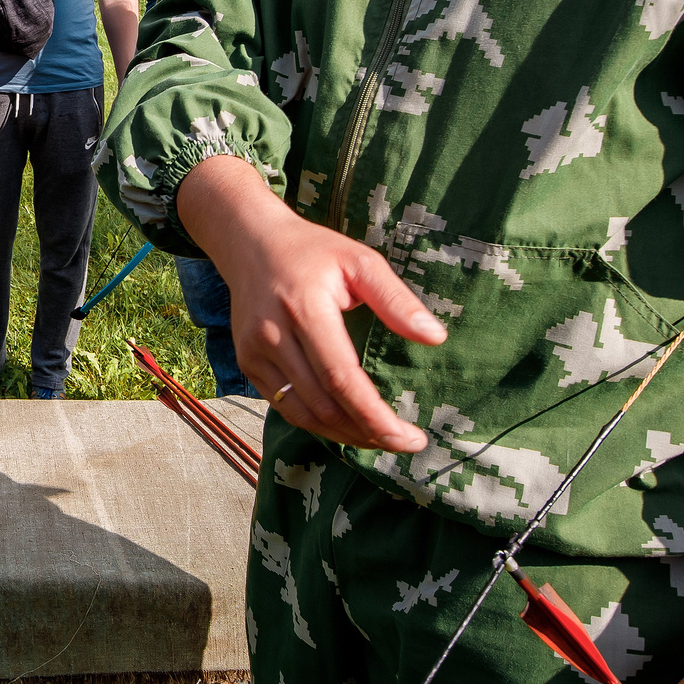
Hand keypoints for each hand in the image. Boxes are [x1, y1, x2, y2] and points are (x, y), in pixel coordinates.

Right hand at [176, 154, 444, 449]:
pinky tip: (346, 423)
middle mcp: (273, 335)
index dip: (376, 417)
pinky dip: (318, 422)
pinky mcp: (247, 363)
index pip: (341, 379)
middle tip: (404, 441)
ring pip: (302, 414)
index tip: (411, 438)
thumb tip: (436, 338)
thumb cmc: (312, 250)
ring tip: (379, 438)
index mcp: (305, 308)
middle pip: (323, 405)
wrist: (250, 241)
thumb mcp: (360, 261)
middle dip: (367, 432)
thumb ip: (396, 300)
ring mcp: (254, 353)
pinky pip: (284, 406)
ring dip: (344, 434)